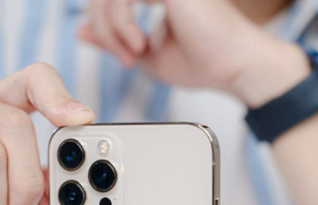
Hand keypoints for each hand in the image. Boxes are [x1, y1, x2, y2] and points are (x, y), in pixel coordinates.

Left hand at [78, 0, 309, 106]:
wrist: (239, 67)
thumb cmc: (207, 62)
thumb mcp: (148, 53)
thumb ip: (113, 38)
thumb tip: (79, 29)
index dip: (106, 25)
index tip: (125, 55)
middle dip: (103, 25)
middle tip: (125, 56)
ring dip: (112, 29)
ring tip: (133, 54)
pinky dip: (121, 25)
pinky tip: (140, 46)